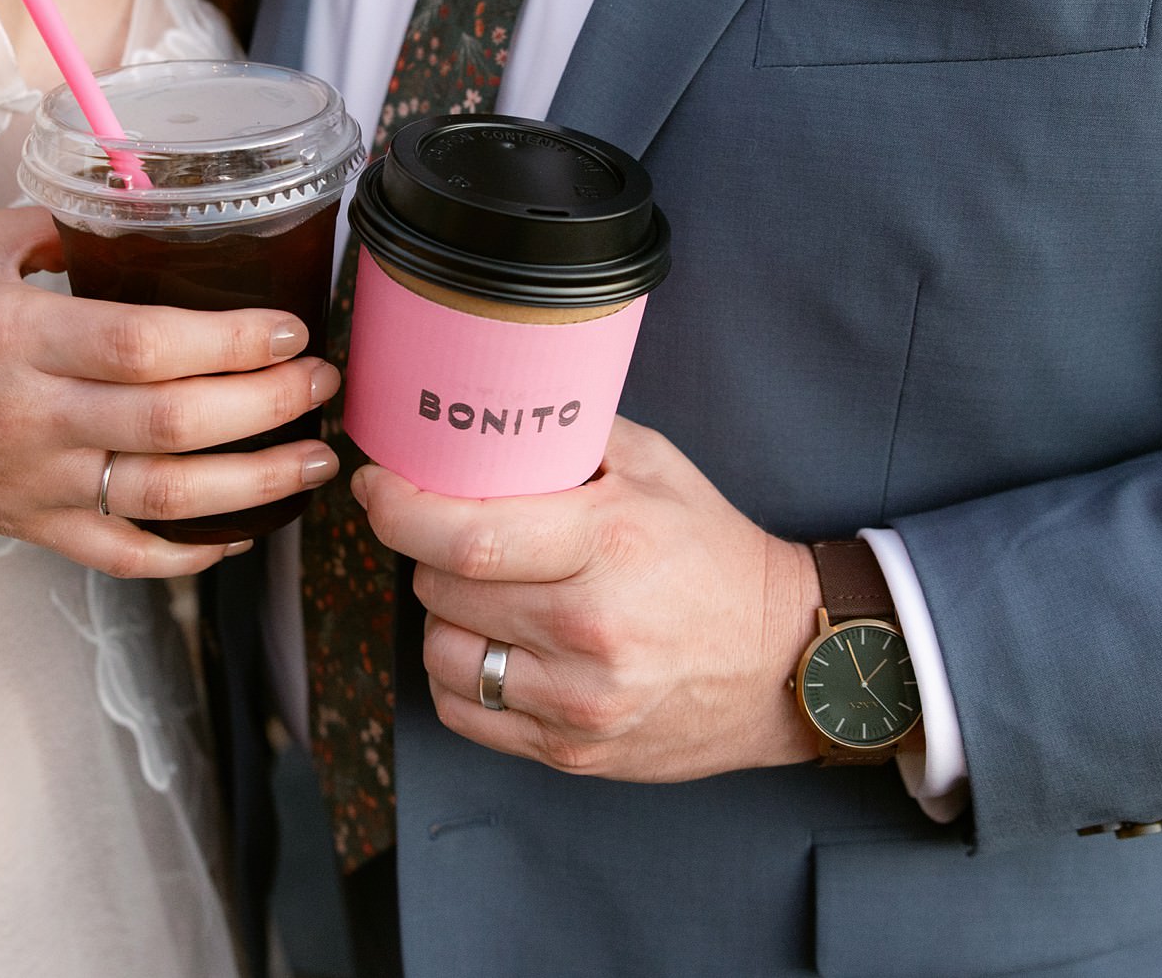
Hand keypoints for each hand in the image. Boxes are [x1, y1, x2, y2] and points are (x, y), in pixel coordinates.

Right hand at [0, 207, 339, 576]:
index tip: (289, 328)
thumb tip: (139, 213)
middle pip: (174, 422)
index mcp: (15, 334)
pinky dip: (188, 554)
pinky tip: (241, 532)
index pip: (147, 344)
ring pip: (164, 499)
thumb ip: (56, 228)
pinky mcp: (25, 525)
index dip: (233, 342)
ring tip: (314, 460)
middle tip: (323, 386)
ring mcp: (31, 481)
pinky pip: (121, 556)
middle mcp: (30, 415)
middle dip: (269, 406)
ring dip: (256, 483)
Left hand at [355, 415, 822, 779]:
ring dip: (446, 616)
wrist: (784, 659)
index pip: (466, 537)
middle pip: (443, 588)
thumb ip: (562, 432)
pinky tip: (498, 645)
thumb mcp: (651, 464)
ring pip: (442, 652)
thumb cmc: (709, 551)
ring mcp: (581, 701)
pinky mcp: (572, 751)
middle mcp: (592, 630)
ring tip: (487, 593)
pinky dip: (461, 675)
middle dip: (430, 553)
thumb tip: (471, 409)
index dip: (399, 509)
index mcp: (609, 544)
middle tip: (457, 535)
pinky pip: (462, 710)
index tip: (376, 486)